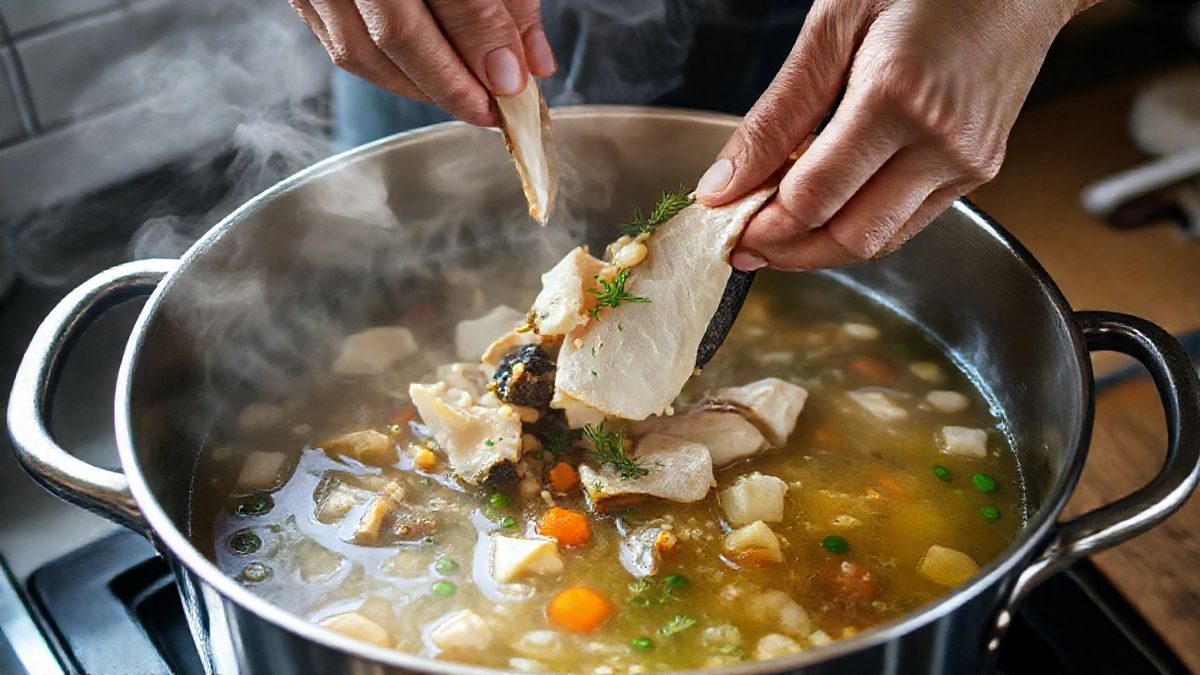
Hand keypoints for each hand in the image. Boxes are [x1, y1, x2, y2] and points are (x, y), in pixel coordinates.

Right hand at [289, 0, 556, 126]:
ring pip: (359, 51)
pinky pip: (339, 44)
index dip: (485, 48)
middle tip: (491, 110)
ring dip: (417, 87)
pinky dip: (386, 70)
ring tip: (462, 96)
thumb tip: (530, 63)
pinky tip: (423, 75)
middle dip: (451, 84)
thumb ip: (508, 0)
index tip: (515, 85)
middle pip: (397, 34)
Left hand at [698, 0, 1089, 270]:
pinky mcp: (979, 170)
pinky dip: (858, 225)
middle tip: (741, 243)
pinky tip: (824, 209)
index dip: (760, 223)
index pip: (813, 197)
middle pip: (849, 238)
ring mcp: (968, 163)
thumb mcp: (832, 26)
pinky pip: (907, 222)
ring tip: (774, 230)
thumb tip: (724, 185)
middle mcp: (942, 141)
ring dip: (819, 248)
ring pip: (880, 242)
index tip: (722, 222)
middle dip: (786, 252)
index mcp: (898, 96)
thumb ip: (776, 114)